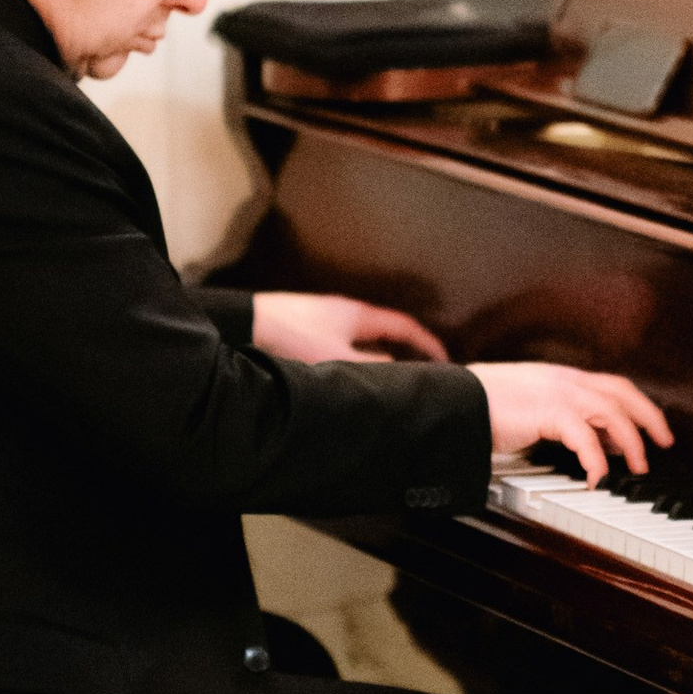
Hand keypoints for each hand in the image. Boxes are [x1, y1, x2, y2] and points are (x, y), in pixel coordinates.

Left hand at [250, 289, 449, 365]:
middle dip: (406, 351)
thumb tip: (396, 371)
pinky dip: (356, 360)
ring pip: (363, 341)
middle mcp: (345, 313)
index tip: (446, 360)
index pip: (405, 326)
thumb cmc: (291, 338)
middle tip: (421, 372)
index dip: (428, 344)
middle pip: (386, 332)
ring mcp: (325, 319)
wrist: (245, 324)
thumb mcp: (336, 359)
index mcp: (358, 314)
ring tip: (387, 380)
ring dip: (378, 358)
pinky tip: (348, 378)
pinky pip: (344, 345)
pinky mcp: (306, 329)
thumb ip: (371, 368)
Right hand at [471, 362, 673, 486]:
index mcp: (562, 377)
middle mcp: (565, 380)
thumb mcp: (531, 411)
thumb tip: (594, 442)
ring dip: (631, 442)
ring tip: (638, 467)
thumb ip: (562, 420)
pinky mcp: (550, 411)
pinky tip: (599, 478)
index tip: (650, 427)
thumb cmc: (483, 408)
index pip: (612, 385)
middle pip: (622, 392)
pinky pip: (586, 438)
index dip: (637, 405)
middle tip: (664, 442)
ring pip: (612, 413)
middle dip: (649, 417)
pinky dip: (598, 461)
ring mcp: (559, 392)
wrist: (457, 403)